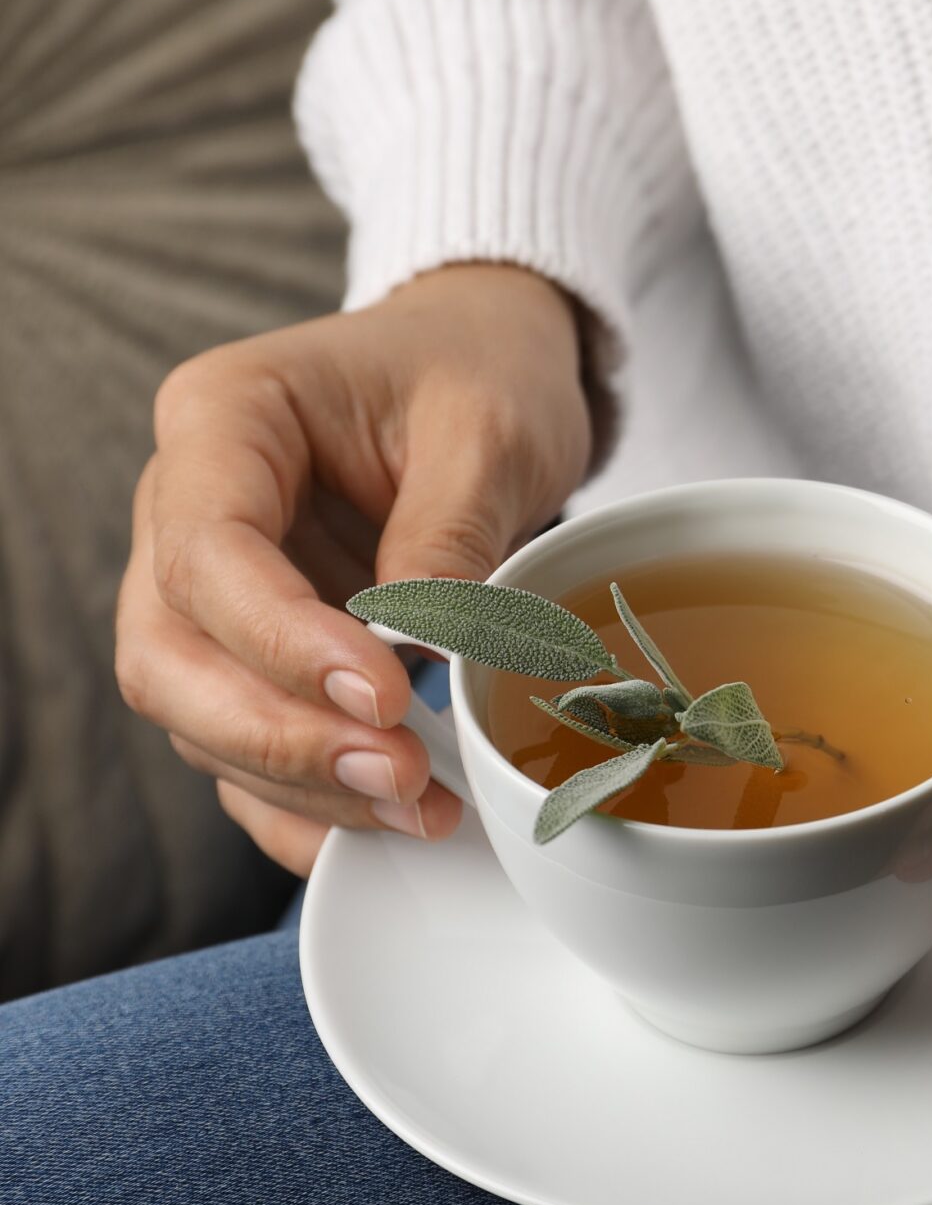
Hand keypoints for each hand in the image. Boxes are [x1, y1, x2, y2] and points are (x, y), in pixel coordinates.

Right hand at [115, 265, 592, 875]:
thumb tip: (425, 647)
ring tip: (422, 808)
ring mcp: (210, 591)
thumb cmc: (479, 374)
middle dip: (277, 733)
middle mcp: (186, 510)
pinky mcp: (257, 654)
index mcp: (223, 420)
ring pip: (197, 716)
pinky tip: (383, 832)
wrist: (484, 371)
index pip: (208, 549)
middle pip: (168, 653)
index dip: (283, 640)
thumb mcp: (491, 428)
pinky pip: (245, 750)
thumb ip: (451, 530)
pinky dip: (305, 804)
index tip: (386, 695)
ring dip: (301, 781)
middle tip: (400, 772)